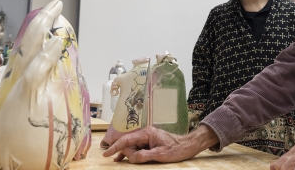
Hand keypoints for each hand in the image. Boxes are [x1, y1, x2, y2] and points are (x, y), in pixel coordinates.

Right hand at [102, 125, 218, 163]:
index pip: (126, 140)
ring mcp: (148, 138)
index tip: (106, 154)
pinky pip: (137, 148)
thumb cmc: (176, 149)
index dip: (115, 147)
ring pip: (132, 146)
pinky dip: (131, 153)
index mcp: (147, 133)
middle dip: (123, 152)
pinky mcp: (150, 143)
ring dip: (127, 154)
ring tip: (118, 161)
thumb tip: (131, 157)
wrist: (188, 146)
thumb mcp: (160, 154)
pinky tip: (124, 158)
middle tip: (124, 160)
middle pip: (128, 143)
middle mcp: (145, 134)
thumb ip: (144, 155)